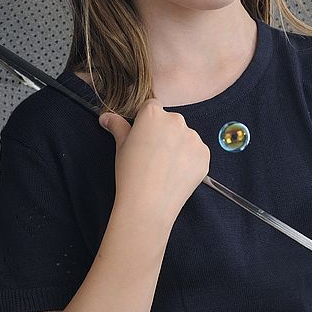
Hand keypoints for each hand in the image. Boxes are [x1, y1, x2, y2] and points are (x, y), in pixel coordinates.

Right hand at [99, 99, 209, 227]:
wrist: (148, 204)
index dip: (146, 123)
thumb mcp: (121, 146)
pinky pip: (196, 152)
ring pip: (185, 136)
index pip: (152, 107)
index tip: (143, 138)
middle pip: (170, 121)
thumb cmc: (131, 173)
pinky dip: (189, 160)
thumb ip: (117, 126)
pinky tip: (176, 173)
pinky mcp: (204, 154)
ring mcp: (193, 137)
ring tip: (165, 167)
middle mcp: (176, 120)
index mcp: (153, 113)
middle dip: (164, 133)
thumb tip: (106, 117)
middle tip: (153, 155)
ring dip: (178, 146)